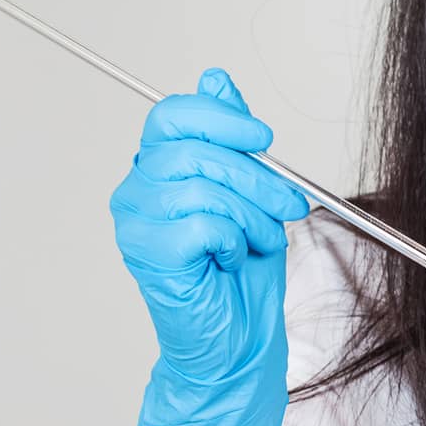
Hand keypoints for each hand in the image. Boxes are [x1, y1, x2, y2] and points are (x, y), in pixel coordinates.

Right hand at [110, 68, 311, 425]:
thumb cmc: (241, 279)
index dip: (223, 118)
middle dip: (256, 175)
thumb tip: (218, 79)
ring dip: (251, 214)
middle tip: (289, 205)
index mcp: (156, 170)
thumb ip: (231, 140)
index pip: (175, 115)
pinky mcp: (149, 255)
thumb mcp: (248, 195)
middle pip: (195, 149)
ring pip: (201, 185)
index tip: (265, 137)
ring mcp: (137, 224)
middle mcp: (137, 192)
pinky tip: (232, 260)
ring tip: (262, 240)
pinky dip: (233, 240)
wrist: (238, 346)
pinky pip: (202, 223)